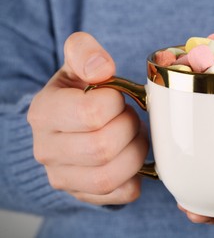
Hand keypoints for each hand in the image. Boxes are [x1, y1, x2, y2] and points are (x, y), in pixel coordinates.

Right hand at [28, 32, 147, 204]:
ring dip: (135, 152)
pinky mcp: (84, 194)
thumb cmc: (77, 93)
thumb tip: (101, 68)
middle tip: (129, 117)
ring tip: (134, 136)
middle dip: (128, 128)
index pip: (91, 113)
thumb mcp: (76, 65)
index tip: (117, 98)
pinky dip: (137, 175)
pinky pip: (122, 193)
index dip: (117, 103)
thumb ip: (84, 52)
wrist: (66, 126)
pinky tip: (130, 157)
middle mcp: (47, 150)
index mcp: (44, 113)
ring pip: (111, 176)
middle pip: (102, 147)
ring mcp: (64, 178)